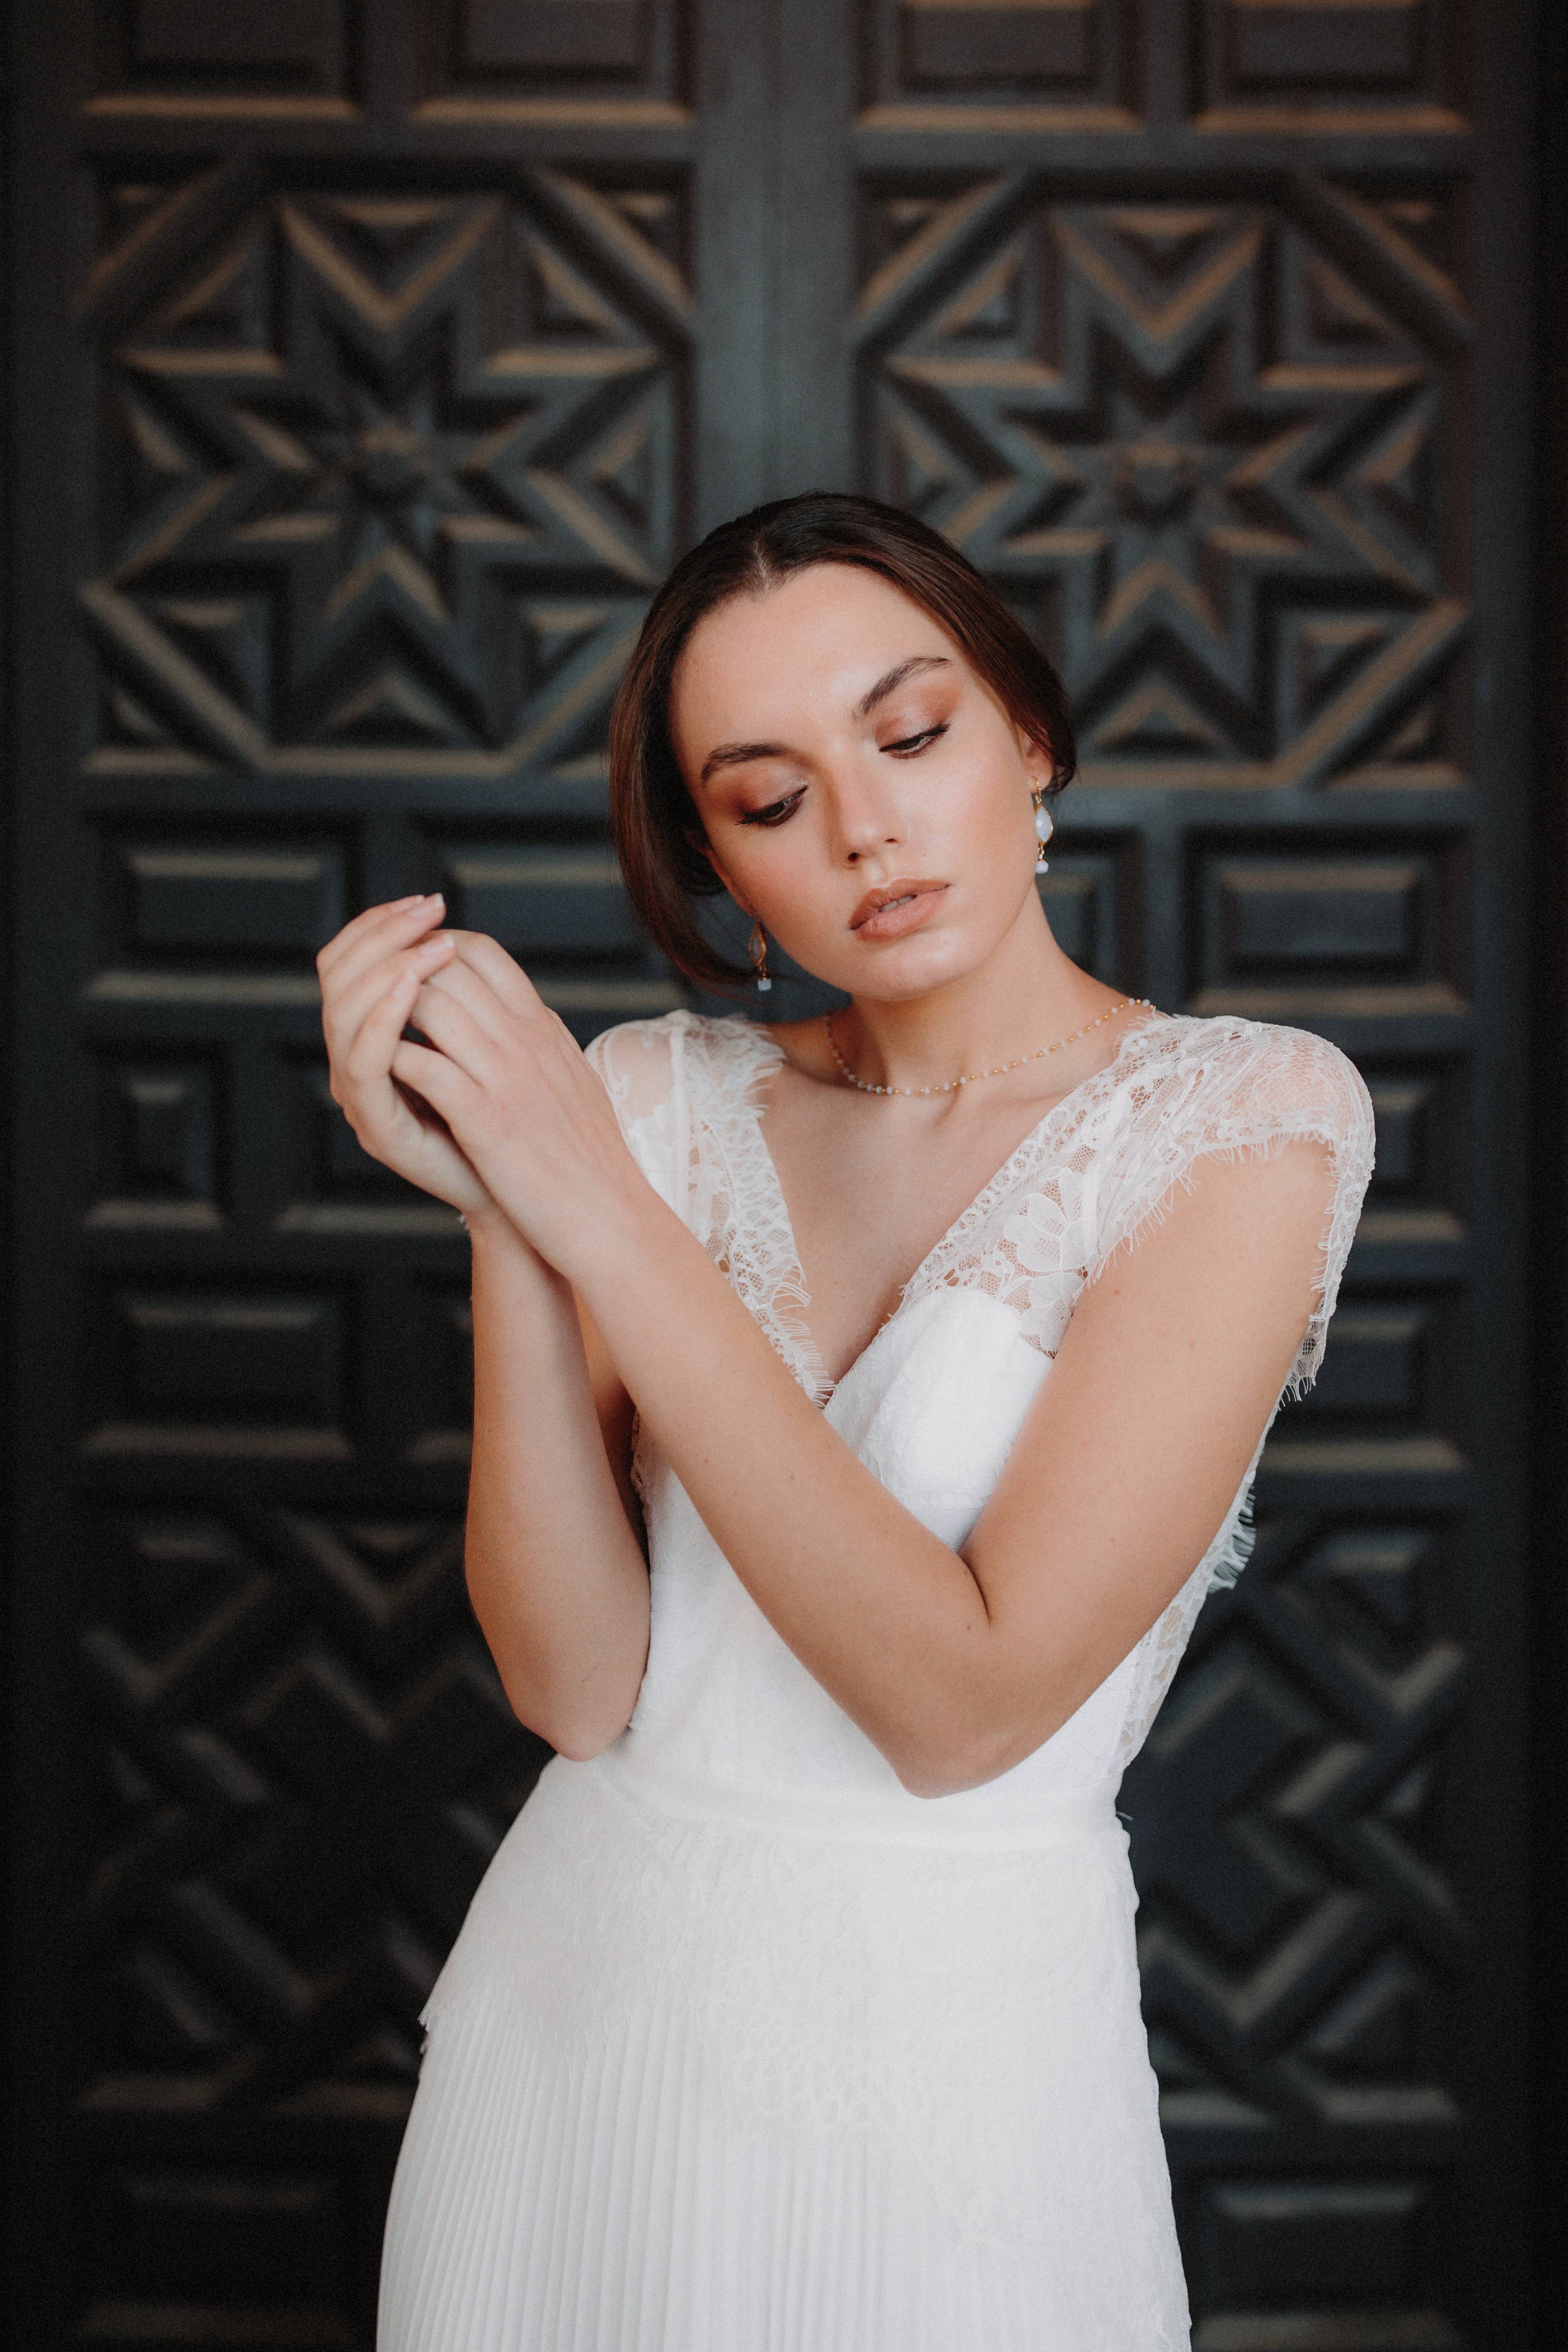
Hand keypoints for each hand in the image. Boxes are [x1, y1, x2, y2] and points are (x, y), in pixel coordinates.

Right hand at [316, 895, 490, 1217]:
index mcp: (377, 1036)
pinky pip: (363, 1063)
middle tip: (429, 914)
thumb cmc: (513, 1117)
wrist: (529, 1194)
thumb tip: (457, 937)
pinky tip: (413, 987)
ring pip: (341, 1015)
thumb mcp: (487, 1043)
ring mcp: (363, 1098)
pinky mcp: (378, 1128)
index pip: (352, 962)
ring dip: (388, 970)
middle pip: (337, 978)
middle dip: (383, 936)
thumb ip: (460, 999)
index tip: (428, 902)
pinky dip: (383, 1019)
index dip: (381, 925)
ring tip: (432, 947)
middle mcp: (358, 1062)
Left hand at [393, 930, 644, 1274]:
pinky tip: (378, 1079)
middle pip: (446, 967)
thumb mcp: (570, 1079)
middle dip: (397, 976)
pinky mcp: (486, 1120)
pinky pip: (423, 1066)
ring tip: (366, 1040)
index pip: (480, 952)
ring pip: (429, 1005)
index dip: (431, 951)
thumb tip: (520, 1017)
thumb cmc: (589, 1158)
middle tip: (368, 1005)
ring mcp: (506, 1076)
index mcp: (542, 1027)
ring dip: (387, 1016)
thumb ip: (539, 1043)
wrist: (610, 1215)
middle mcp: (525, 1039)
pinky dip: (392, 1062)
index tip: (405, 974)